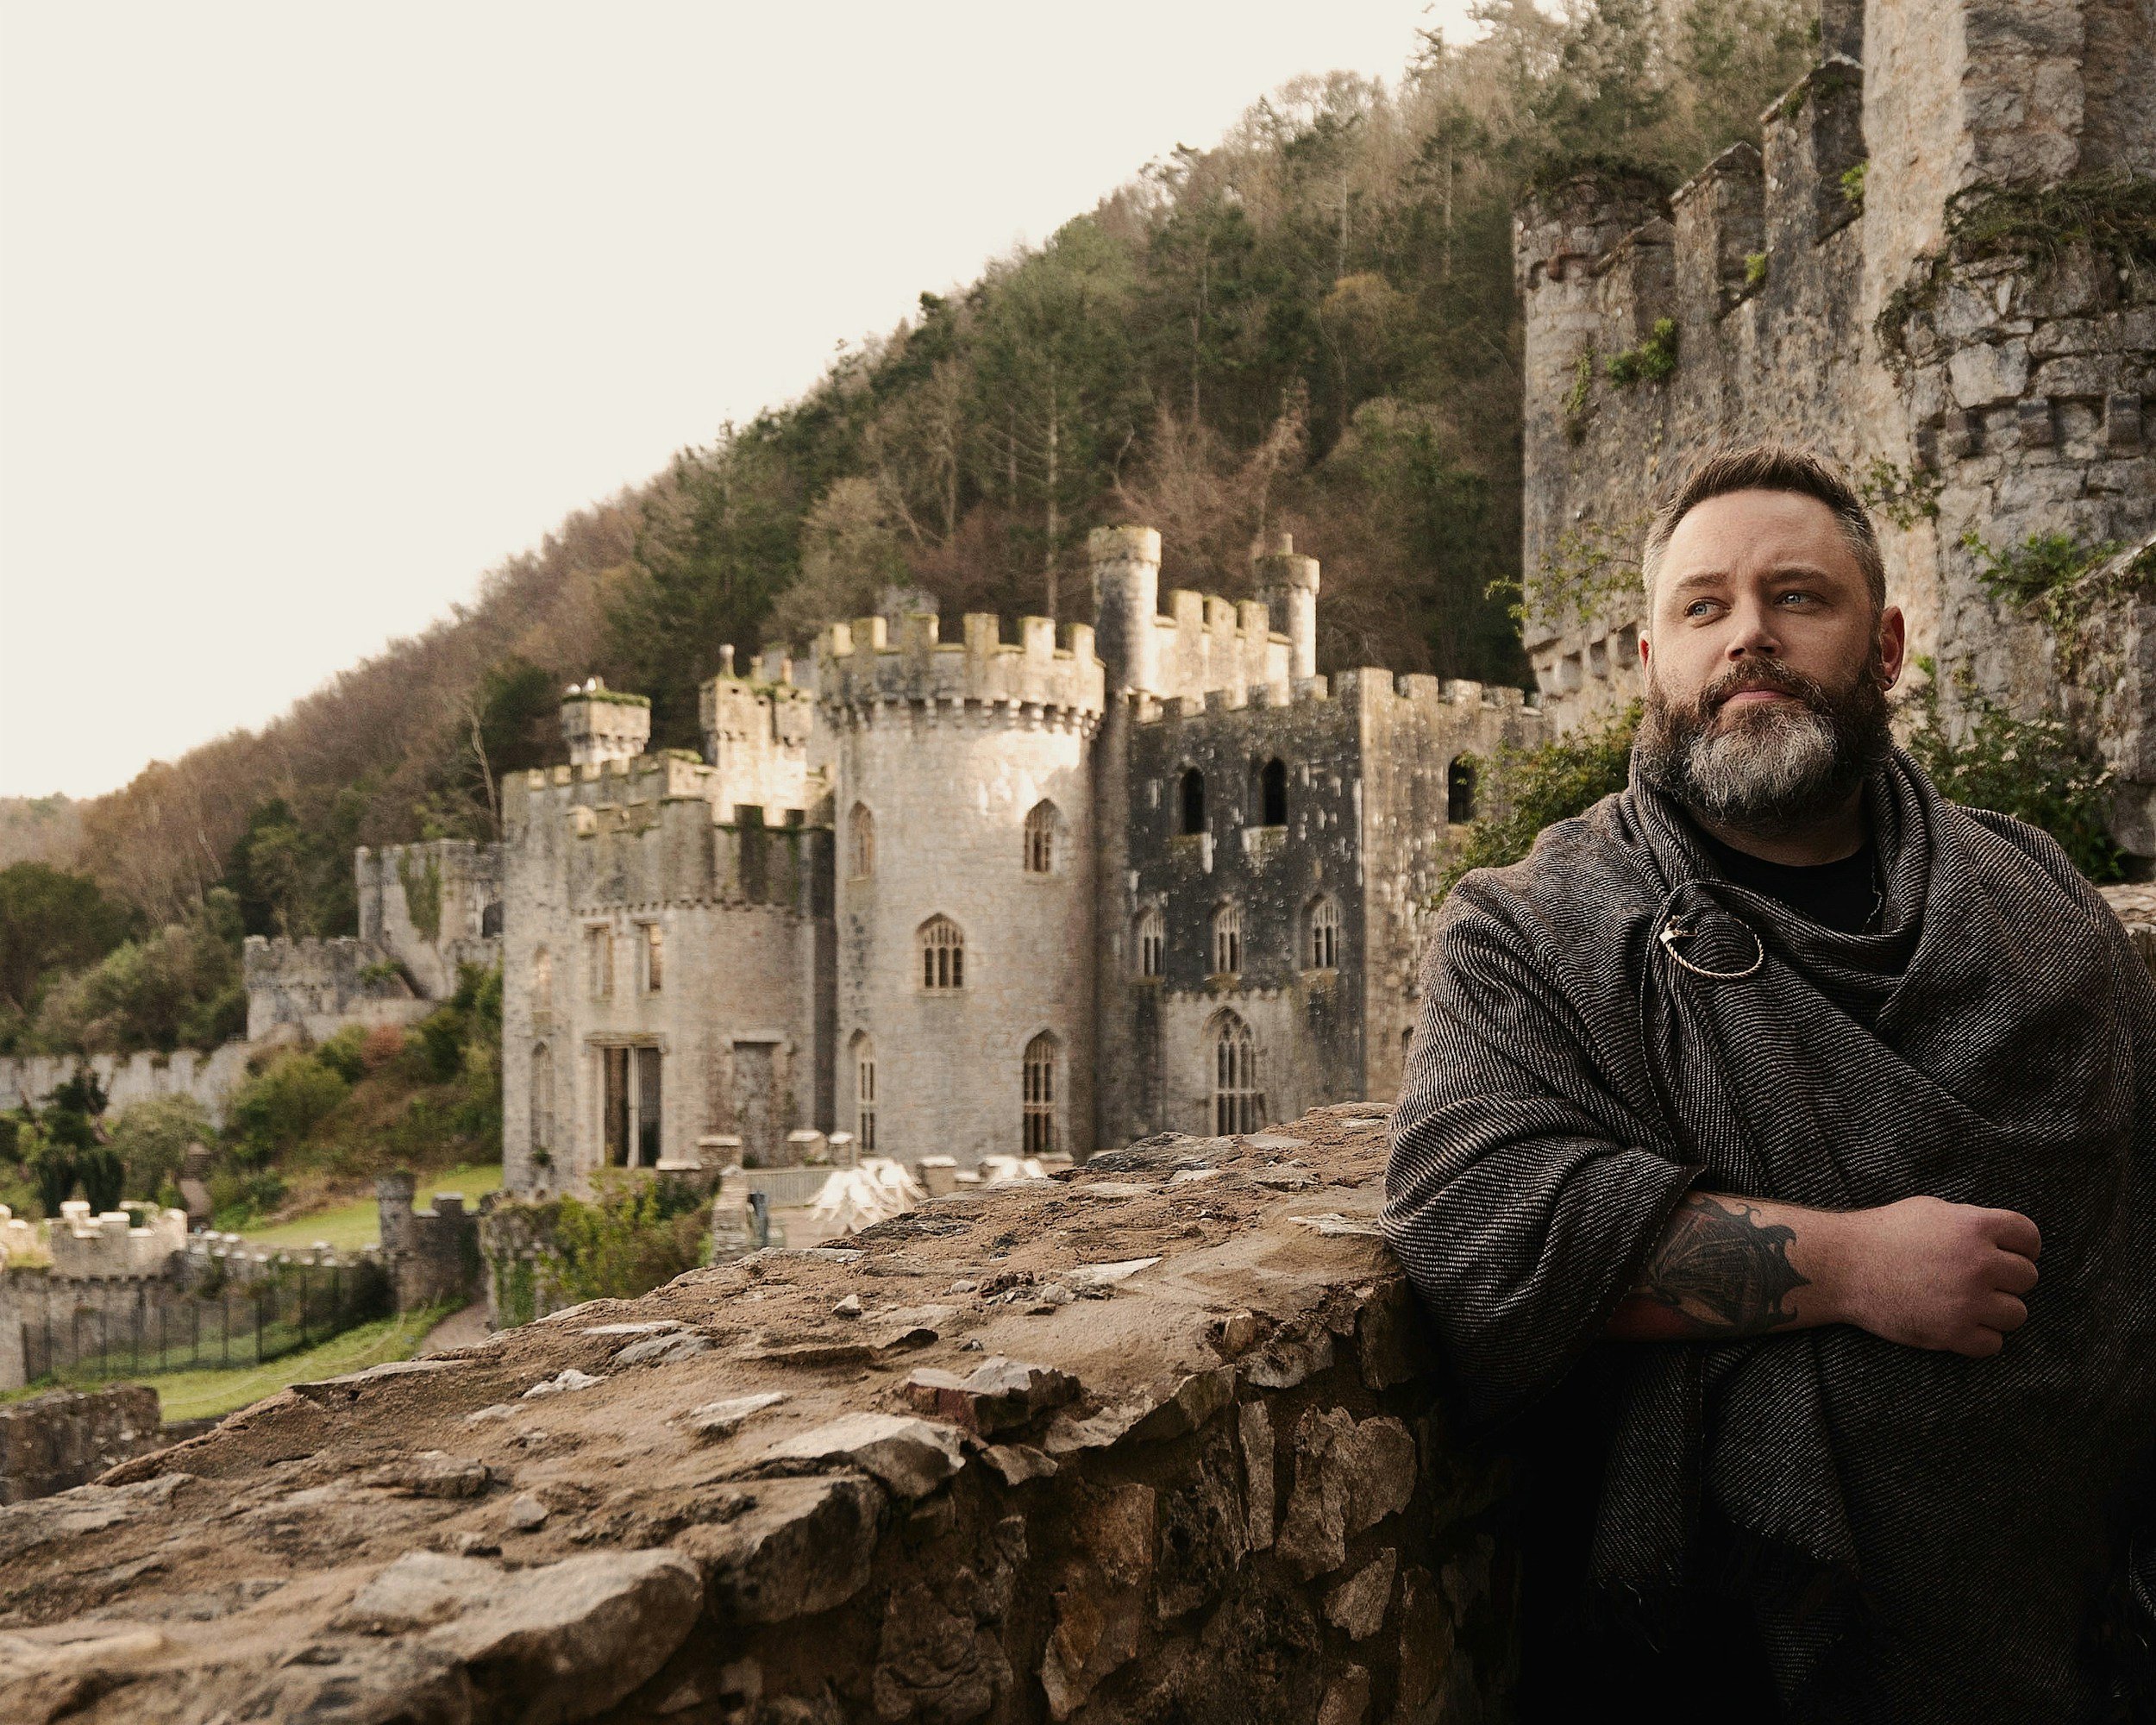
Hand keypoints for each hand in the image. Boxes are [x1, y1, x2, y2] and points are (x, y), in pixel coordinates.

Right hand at [1829, 1196, 2039, 1357]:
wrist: (1842, 1266)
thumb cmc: (1883, 1234)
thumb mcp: (1931, 1211)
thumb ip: (1971, 1224)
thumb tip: (2002, 1241)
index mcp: (1974, 1227)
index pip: (2029, 1236)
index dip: (2023, 1246)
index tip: (2011, 1254)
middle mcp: (1978, 1263)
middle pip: (2026, 1277)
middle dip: (2006, 1279)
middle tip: (1980, 1280)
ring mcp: (1968, 1301)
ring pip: (2017, 1314)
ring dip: (1998, 1310)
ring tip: (1970, 1304)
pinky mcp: (1953, 1333)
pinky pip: (1993, 1344)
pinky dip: (1980, 1337)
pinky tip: (1959, 1324)